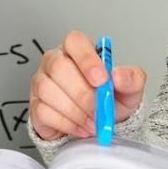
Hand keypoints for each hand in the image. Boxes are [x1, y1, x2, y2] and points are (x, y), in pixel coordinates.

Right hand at [28, 30, 145, 141]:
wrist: (100, 126)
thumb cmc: (110, 100)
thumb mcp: (130, 90)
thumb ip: (132, 79)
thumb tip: (119, 76)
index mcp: (77, 50)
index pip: (75, 41)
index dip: (87, 59)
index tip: (102, 80)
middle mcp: (55, 61)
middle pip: (59, 67)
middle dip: (83, 93)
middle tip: (99, 110)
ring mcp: (41, 82)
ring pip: (49, 90)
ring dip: (76, 111)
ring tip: (92, 121)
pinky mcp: (36, 105)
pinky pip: (44, 112)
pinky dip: (67, 124)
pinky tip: (80, 127)